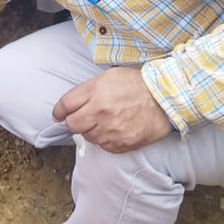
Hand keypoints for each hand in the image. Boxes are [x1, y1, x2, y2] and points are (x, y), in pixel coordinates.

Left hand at [52, 68, 173, 153]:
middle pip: (73, 125)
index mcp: (96, 92)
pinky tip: (114, 130)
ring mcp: (112, 130)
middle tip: (83, 118)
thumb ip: (86, 90)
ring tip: (104, 122)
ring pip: (88, 137)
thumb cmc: (136, 85)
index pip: (66, 105)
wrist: (165, 99)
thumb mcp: (108, 77)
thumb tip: (68, 106)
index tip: (58, 115)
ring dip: (91, 131)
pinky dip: (106, 140)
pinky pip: (104, 146)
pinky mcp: (122, 143)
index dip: (59, 111)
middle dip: (74, 122)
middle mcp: (101, 112)